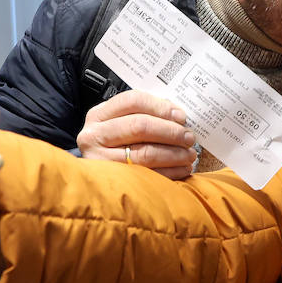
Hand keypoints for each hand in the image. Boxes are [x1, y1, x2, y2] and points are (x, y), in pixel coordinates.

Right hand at [76, 89, 197, 179]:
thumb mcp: (120, 124)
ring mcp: (100, 160)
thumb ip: (144, 114)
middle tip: (189, 137)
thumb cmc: (115, 144)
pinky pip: (147, 175)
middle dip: (170, 132)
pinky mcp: (112, 181)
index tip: (181, 116)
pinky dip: (170, 172)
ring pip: (144, 153)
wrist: (92, 178)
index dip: (160, 107)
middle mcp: (94, 135)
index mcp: (99, 115)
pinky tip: (182, 169)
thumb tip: (177, 116)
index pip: (133, 101)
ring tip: (190, 155)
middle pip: (139, 126)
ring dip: (174, 154)